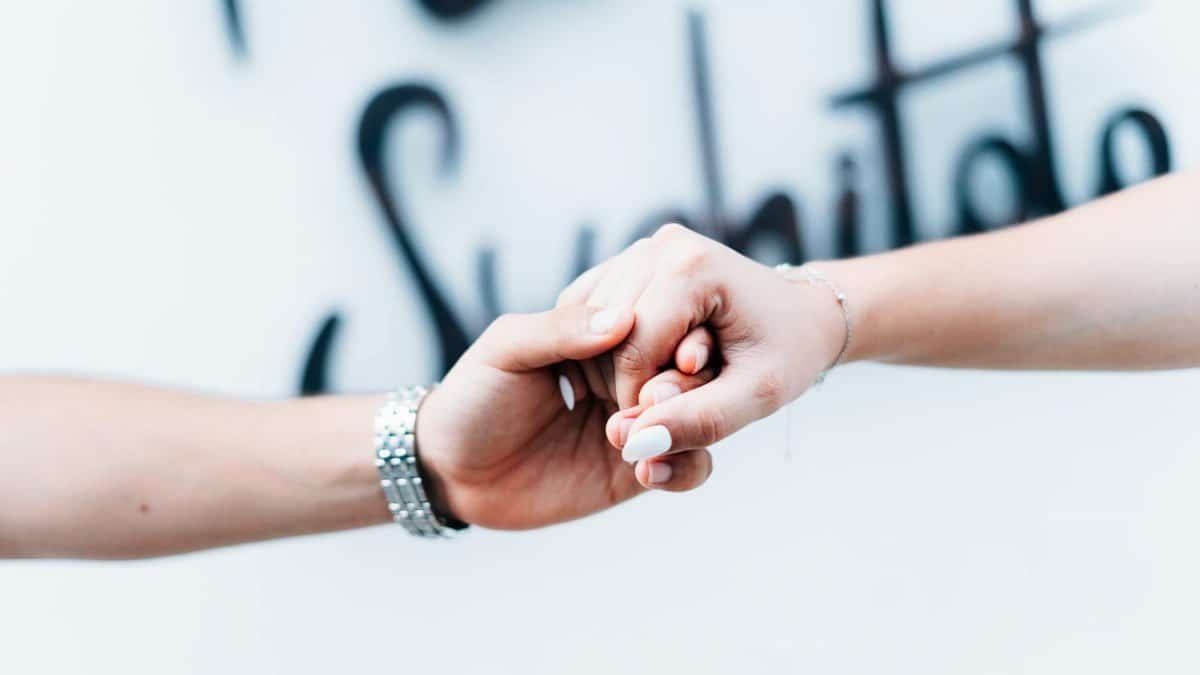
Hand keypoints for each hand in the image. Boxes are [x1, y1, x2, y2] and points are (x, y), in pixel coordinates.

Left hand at [416, 303, 715, 529]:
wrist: (449, 473)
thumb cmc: (471, 398)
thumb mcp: (506, 350)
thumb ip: (560, 330)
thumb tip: (622, 317)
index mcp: (599, 334)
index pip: (659, 321)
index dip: (675, 332)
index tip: (678, 350)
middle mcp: (627, 374)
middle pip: (688, 369)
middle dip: (684, 384)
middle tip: (656, 400)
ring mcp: (637, 423)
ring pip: (698, 417)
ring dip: (686, 426)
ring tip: (642, 438)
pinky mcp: (636, 470)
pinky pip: (687, 468)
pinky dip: (682, 470)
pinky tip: (646, 473)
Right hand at [559, 224, 846, 467]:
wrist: (803, 314)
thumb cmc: (787, 353)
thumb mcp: (757, 396)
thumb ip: (700, 422)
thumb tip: (637, 445)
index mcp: (691, 268)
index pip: (632, 350)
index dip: (640, 401)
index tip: (668, 423)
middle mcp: (661, 245)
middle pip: (609, 337)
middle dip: (630, 383)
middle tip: (672, 403)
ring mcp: (645, 248)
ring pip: (594, 326)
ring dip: (618, 367)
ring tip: (668, 380)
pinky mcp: (633, 260)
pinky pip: (593, 314)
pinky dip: (608, 348)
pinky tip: (649, 362)